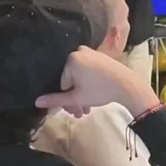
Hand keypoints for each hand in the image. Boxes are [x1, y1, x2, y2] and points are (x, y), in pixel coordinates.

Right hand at [34, 46, 159, 116]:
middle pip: (71, 80)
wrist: (127, 85)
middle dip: (75, 99)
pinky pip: (89, 71)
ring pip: (80, 77)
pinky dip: (89, 84)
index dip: (66, 100)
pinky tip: (93, 97)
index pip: (63, 83)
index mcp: (71, 59)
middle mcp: (79, 52)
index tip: (73, 112)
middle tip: (81, 113)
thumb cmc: (100, 90)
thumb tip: (37, 102)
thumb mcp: (77, 98)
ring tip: (88, 109)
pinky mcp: (101, 56)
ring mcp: (91, 53)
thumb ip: (56, 99)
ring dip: (82, 94)